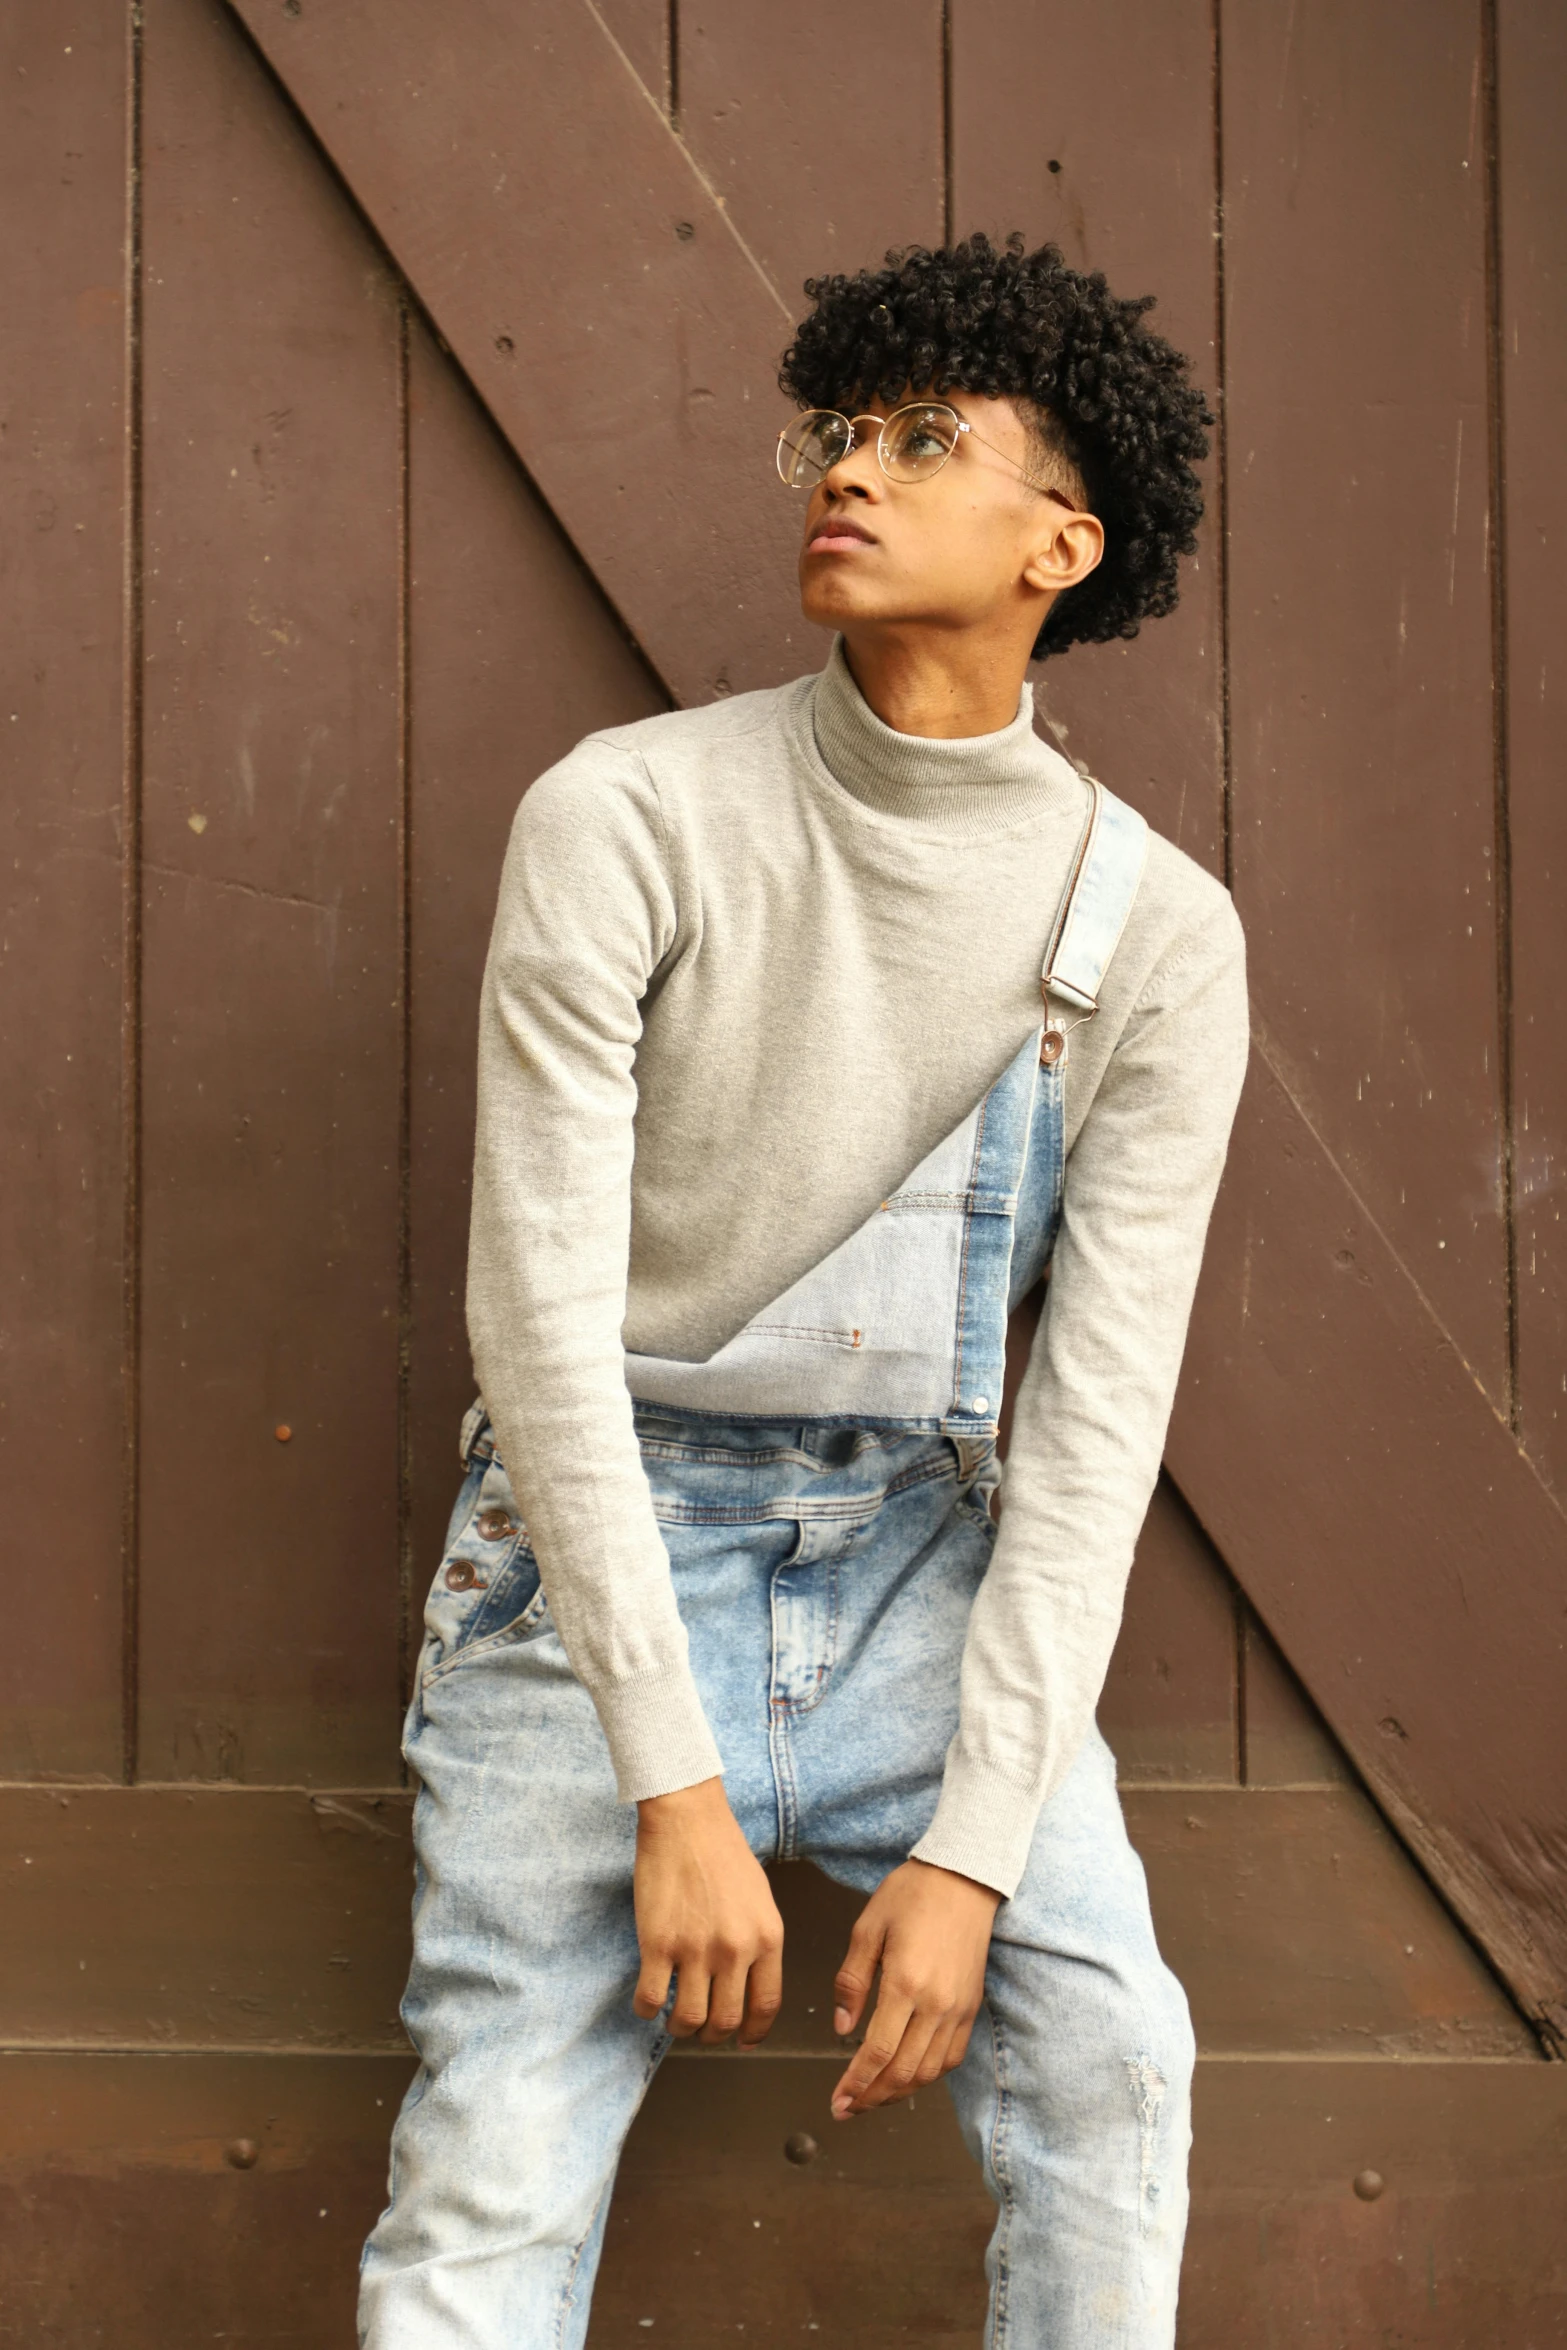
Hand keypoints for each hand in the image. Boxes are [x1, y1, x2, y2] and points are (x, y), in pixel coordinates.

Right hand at [631, 1777, 784, 2048]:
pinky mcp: (658, 1944)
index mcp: (767, 1937)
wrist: (687, 1818)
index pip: (766, 2005)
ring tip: (674, 2017)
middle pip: (726, 2020)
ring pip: (689, 2019)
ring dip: (680, 2027)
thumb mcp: (760, 1898)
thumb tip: (749, 1982)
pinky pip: (651, 1999)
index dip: (754, 2032)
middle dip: (713, 2034)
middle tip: (702, 2027)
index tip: (745, 2040)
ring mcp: (695, 1949)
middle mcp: (735, 1950)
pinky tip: (647, 2001)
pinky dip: (647, 2010)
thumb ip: (759, 1941)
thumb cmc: (723, 1851)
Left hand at [830, 1859, 1000, 2117]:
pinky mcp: (971, 2006)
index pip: (877, 2052)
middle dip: (872, 2098)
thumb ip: (851, 1982)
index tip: (838, 2102)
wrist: (963, 1877)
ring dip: (899, 2093)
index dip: (856, 2085)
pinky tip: (909, 2076)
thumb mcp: (867, 1929)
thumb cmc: (913, 1894)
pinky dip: (930, 2076)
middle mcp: (936, 2003)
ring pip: (929, 2072)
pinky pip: (952, 2056)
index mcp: (905, 1983)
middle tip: (847, 2109)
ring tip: (873, 2099)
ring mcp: (958, 2008)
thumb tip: (841, 2028)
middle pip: (904, 2072)